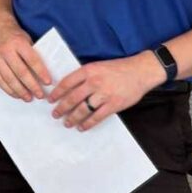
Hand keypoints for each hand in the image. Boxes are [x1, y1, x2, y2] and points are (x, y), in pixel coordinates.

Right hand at [0, 18, 51, 101]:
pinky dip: (8, 89)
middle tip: (39, 94)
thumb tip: (44, 74)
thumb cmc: (16, 37)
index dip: (41, 73)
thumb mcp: (28, 40)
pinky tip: (16, 94)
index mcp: (18, 42)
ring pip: (9, 78)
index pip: (32, 60)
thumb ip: (34, 55)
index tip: (47, 82)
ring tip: (28, 97)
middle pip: (20, 72)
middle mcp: (6, 50)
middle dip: (31, 85)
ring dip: (20, 91)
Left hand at [47, 51, 164, 130]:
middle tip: (55, 114)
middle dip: (61, 108)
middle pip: (72, 98)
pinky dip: (88, 123)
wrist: (141, 71)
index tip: (50, 100)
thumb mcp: (98, 66)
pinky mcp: (114, 104)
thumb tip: (69, 89)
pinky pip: (97, 117)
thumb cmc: (119, 68)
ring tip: (67, 123)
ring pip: (83, 109)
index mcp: (89, 70)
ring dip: (73, 118)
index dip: (57, 93)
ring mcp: (104, 94)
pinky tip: (82, 127)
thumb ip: (85, 76)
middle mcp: (94, 82)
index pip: (66, 83)